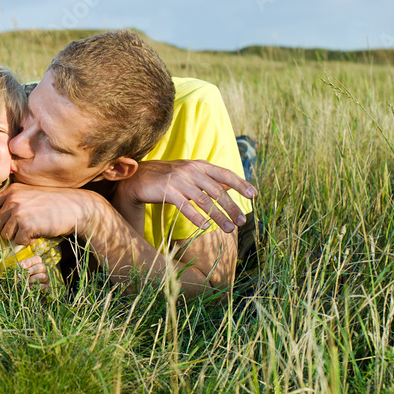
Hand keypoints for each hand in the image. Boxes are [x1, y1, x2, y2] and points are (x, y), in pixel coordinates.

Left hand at [0, 184, 102, 245]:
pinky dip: (28, 240)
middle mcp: (12, 199)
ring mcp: (18, 211)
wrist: (76, 207)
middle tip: (24, 227)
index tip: (5, 221)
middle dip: (8, 230)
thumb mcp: (29, 194)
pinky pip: (18, 240)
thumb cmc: (54, 202)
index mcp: (10, 190)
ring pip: (5, 234)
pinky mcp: (27, 225)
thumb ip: (12, 201)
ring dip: (18, 236)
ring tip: (33, 228)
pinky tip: (39, 232)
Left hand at [17, 255, 49, 290]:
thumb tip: (20, 266)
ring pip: (43, 276)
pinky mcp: (47, 287)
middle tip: (22, 274)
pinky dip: (37, 287)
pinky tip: (30, 288)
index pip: (37, 259)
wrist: (29, 291)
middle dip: (31, 270)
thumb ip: (21, 268)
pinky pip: (44, 286)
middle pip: (41, 267)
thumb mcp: (23, 272)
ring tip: (25, 282)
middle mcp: (44, 270)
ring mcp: (47, 279)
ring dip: (32, 279)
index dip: (29, 261)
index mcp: (38, 264)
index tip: (22, 265)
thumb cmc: (25, 278)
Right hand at [117, 160, 256, 232]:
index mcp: (200, 165)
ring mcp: (179, 180)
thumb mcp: (191, 173)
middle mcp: (192, 171)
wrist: (140, 178)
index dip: (241, 184)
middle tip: (242, 221)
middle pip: (217, 190)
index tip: (254, 195)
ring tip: (229, 228)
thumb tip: (231, 185)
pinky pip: (185, 206)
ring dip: (218, 216)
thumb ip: (210, 178)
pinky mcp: (167, 191)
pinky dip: (196, 217)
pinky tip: (205, 226)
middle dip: (232, 207)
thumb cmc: (169, 177)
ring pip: (204, 200)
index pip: (225, 174)